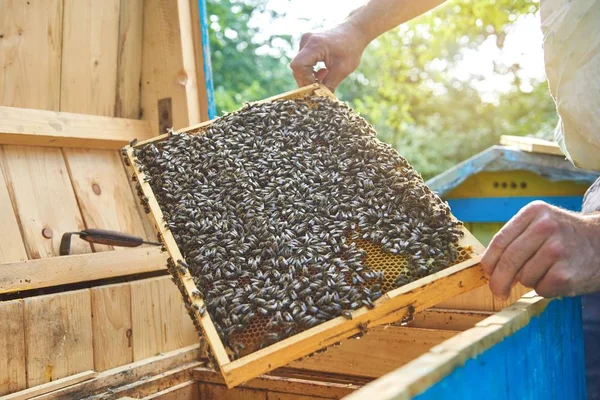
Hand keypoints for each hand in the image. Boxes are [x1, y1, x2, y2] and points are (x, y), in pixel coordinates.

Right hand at [290, 21, 368, 90]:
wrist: (355, 31)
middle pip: (297, 67)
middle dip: (308, 80)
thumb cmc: (351, 47)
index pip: (298, 66)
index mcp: (315, 45)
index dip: (305, 80)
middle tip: (322, 85)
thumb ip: (329, 85)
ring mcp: (306, 41)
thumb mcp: (342, 70)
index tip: (317, 86)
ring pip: (300, 66)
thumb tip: (321, 101)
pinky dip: (311, 70)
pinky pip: (303, 61)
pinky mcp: (307, 44)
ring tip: (325, 74)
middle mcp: (307, 41)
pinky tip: (323, 70)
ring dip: (310, 75)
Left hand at [481, 201, 599, 298]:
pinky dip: (544, 288)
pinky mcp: (565, 273)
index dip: (489, 261)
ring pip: (523, 277)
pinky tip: (557, 277)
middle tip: (498, 291)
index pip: (500, 241)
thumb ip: (516, 238)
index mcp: (534, 212)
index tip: (487, 273)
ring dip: (530, 281)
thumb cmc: (565, 236)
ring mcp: (556, 250)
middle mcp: (545, 227)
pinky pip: (540, 289)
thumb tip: (490, 268)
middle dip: (498, 281)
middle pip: (508, 261)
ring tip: (546, 271)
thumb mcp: (541, 223)